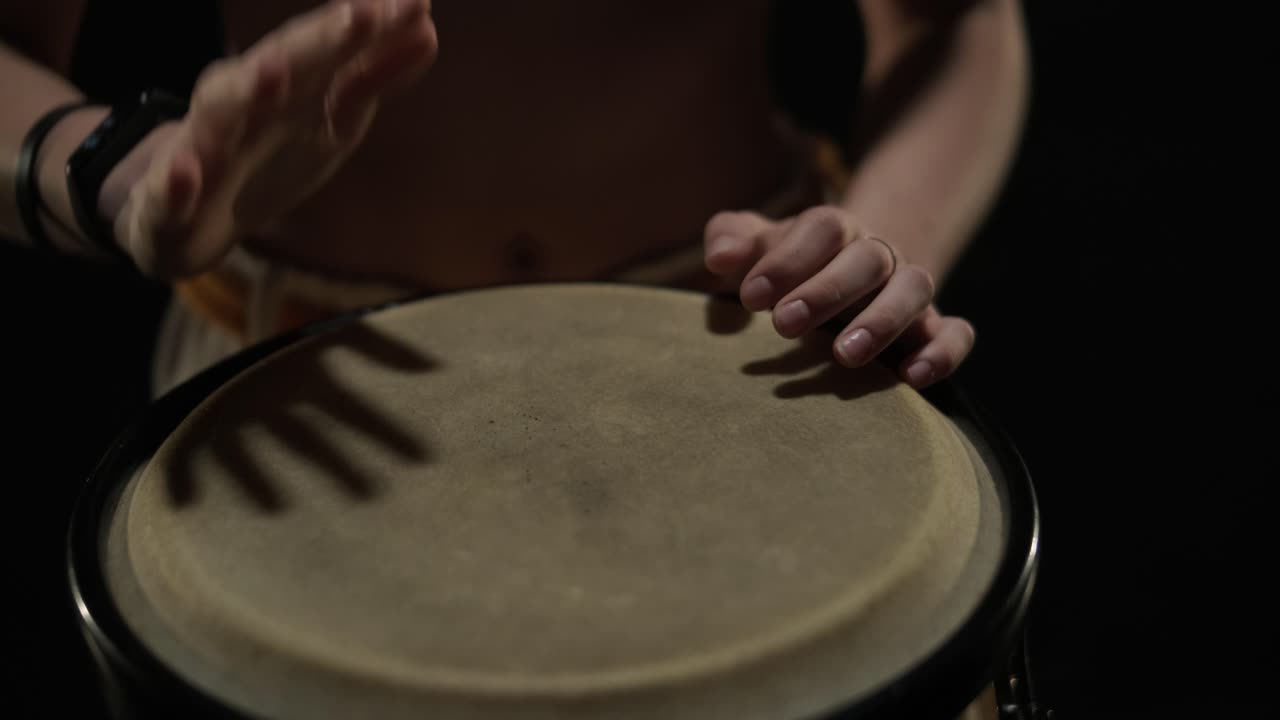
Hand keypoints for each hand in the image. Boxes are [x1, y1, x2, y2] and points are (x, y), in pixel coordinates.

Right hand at [103, 0, 437, 277]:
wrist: (175, 217)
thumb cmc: (263, 155)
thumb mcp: (327, 123)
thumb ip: (371, 79)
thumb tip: (427, 28)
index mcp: (281, 85)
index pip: (327, 48)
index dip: (367, 27)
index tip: (417, 2)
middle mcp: (238, 103)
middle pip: (278, 66)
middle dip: (316, 42)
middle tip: (361, 16)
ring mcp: (198, 149)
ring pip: (218, 113)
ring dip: (245, 91)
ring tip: (275, 75)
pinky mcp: (164, 204)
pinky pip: (167, 193)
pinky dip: (174, 183)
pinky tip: (184, 174)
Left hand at [703, 206, 974, 388]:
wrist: (842, 279)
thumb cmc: (786, 268)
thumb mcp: (754, 248)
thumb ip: (731, 239)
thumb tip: (719, 257)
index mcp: (833, 230)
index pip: (821, 229)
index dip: (787, 260)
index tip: (750, 297)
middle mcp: (877, 254)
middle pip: (867, 259)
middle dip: (826, 291)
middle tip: (783, 324)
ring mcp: (908, 290)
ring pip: (914, 289)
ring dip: (883, 320)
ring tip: (844, 355)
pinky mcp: (933, 327)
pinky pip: (955, 332)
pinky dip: (943, 351)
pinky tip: (912, 377)